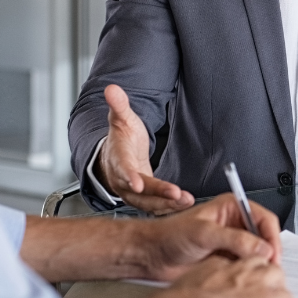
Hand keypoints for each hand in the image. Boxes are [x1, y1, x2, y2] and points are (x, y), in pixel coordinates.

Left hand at [18, 195, 281, 283]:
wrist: (152, 255)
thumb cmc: (171, 235)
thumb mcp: (204, 233)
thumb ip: (234, 239)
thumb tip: (262, 249)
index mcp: (232, 207)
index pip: (263, 218)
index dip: (272, 236)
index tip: (274, 254)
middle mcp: (234, 223)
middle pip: (264, 235)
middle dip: (270, 251)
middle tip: (272, 269)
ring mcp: (231, 241)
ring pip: (257, 252)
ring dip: (261, 263)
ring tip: (262, 276)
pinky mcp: (225, 258)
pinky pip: (245, 265)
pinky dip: (250, 272)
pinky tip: (248, 281)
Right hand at [97, 84, 193, 212]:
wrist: (114, 157)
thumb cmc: (121, 138)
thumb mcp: (120, 119)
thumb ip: (119, 105)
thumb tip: (112, 88)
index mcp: (118, 160)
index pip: (122, 169)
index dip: (129, 177)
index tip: (138, 184)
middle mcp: (123, 180)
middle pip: (139, 192)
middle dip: (158, 194)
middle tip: (176, 195)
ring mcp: (132, 193)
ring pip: (148, 203)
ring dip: (167, 205)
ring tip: (186, 201)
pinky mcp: (144, 199)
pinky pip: (155, 207)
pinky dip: (168, 208)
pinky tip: (184, 206)